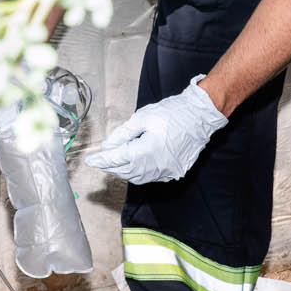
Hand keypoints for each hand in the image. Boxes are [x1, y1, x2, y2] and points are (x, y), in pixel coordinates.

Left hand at [84, 76, 227, 183]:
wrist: (200, 117)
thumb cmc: (173, 113)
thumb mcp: (143, 117)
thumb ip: (123, 134)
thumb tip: (108, 146)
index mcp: (147, 150)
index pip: (117, 159)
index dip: (102, 160)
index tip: (90, 160)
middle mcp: (156, 165)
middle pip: (126, 171)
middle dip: (111, 166)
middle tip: (100, 160)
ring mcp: (166, 171)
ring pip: (137, 177)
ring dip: (123, 171)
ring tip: (114, 162)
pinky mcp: (173, 172)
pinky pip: (149, 177)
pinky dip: (138, 173)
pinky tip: (133, 165)